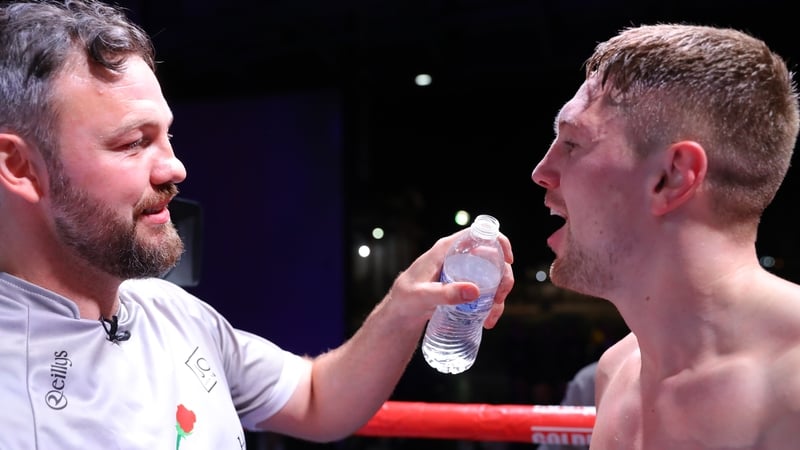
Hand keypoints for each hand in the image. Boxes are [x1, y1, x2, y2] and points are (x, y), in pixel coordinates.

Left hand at [384, 228, 514, 329]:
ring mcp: (462, 272)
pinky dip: (491, 304)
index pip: (477, 234)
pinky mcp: (463, 287)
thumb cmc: (404, 300)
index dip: (498, 241)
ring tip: (491, 317)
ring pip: (492, 276)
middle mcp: (457, 257)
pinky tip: (488, 320)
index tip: (509, 259)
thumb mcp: (422, 297)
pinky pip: (485, 290)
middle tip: (498, 299)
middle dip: (503, 277)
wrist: (398, 314)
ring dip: (499, 295)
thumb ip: (445, 294)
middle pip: (492, 258)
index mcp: (446, 250)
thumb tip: (475, 290)